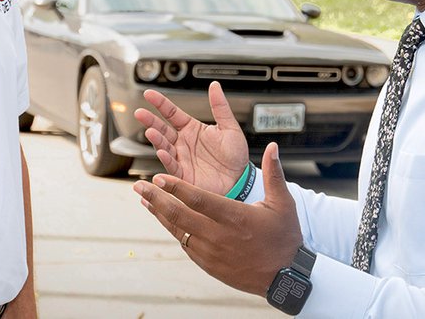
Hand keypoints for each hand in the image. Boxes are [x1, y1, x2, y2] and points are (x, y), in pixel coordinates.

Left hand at [132, 142, 301, 295]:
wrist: (285, 278)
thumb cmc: (284, 238)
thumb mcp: (283, 204)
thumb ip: (273, 174)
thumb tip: (274, 147)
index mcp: (234, 217)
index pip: (198, 199)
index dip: (176, 187)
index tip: (158, 177)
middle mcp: (219, 235)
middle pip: (180, 214)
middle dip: (156, 198)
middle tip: (139, 186)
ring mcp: (211, 251)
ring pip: (178, 229)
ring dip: (159, 213)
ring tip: (144, 199)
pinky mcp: (208, 263)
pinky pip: (184, 242)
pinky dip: (171, 228)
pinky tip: (163, 217)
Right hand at [135, 81, 248, 194]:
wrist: (241, 180)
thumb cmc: (235, 155)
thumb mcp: (229, 127)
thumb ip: (219, 106)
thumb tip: (214, 85)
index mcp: (192, 129)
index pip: (172, 113)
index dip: (160, 103)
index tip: (148, 94)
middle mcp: (183, 143)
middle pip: (162, 128)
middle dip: (150, 121)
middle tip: (140, 113)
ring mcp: (181, 158)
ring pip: (163, 146)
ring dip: (156, 139)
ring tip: (150, 132)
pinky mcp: (182, 175)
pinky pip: (171, 165)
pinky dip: (166, 159)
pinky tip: (162, 152)